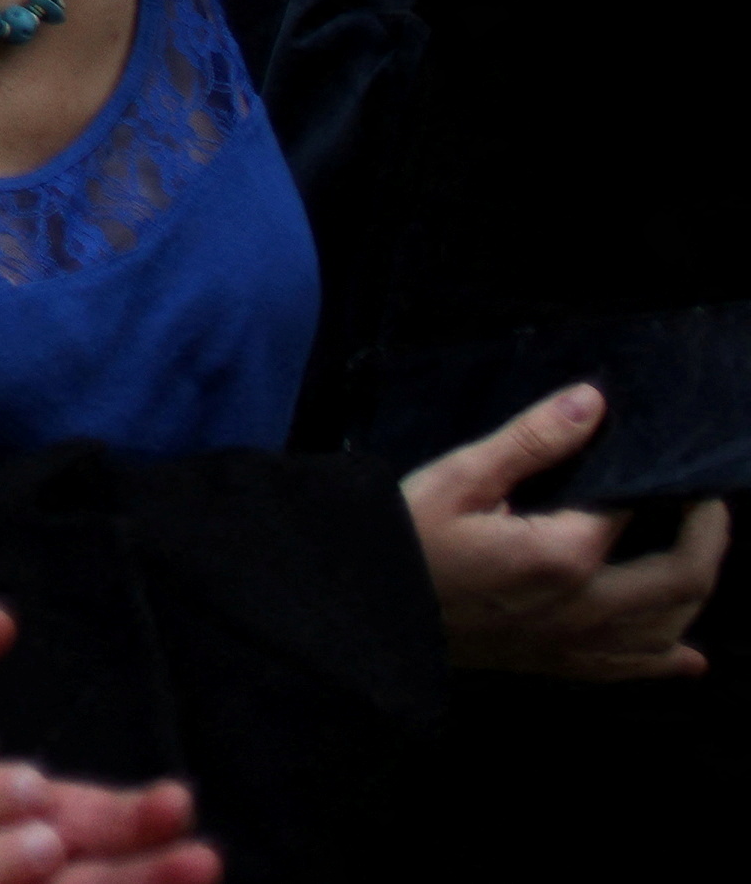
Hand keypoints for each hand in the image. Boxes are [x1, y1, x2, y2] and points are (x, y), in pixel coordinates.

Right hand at [406, 382, 728, 680]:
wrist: (365, 611)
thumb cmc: (403, 537)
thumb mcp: (459, 477)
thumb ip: (532, 440)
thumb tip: (593, 402)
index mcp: (565, 553)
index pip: (641, 511)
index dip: (665, 484)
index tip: (670, 462)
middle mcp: (586, 607)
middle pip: (683, 577)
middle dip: (707, 534)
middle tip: (706, 502)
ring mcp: (576, 644)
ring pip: (670, 627)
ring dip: (697, 589)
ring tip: (698, 551)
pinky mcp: (558, 665)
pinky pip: (632, 670)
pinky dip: (668, 661)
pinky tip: (689, 658)